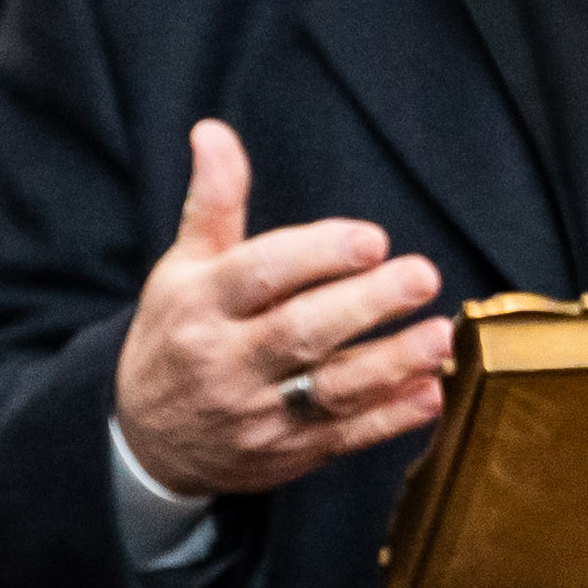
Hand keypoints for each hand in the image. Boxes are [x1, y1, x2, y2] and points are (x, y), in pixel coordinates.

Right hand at [110, 117, 448, 498]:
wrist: (148, 441)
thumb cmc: (179, 335)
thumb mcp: (182, 268)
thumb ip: (213, 203)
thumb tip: (214, 131)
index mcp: (201, 306)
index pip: (259, 275)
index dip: (316, 255)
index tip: (370, 238)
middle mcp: (227, 362)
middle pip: (299, 333)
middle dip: (365, 305)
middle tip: (422, 275)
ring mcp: (258, 415)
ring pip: (330, 392)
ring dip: (391, 365)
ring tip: (440, 336)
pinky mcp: (288, 456)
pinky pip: (345, 439)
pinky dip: (391, 418)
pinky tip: (432, 391)